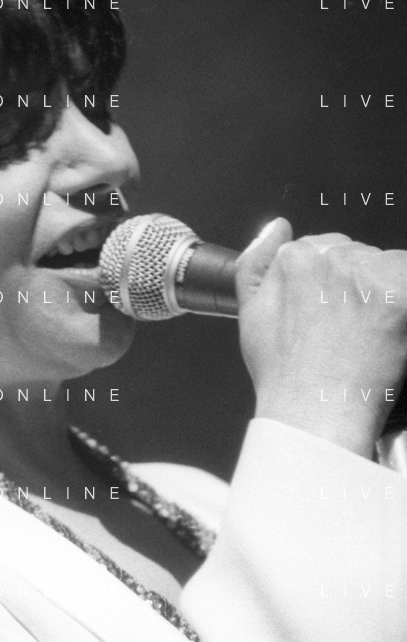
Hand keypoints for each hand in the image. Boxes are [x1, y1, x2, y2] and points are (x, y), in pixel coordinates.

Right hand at [235, 218, 406, 456]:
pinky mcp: (397, 297)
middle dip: (357, 286)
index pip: (324, 250)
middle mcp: (329, 260)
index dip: (329, 286)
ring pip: (388, 267)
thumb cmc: (284, 374)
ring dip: (384, 293)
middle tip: (347, 330)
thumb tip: (278, 226)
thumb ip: (256, 262)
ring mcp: (365, 277)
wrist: (313, 415)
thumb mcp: (249, 315)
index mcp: (293, 260)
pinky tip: (388, 331)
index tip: (328, 314)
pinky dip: (402, 305)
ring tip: (367, 334)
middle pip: (358, 256)